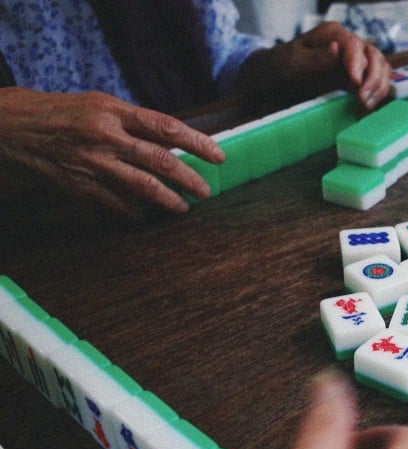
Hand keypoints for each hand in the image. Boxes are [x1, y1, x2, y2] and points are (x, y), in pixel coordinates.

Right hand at [0, 88, 222, 217]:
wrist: (11, 126)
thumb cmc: (61, 112)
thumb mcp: (99, 105)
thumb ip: (133, 122)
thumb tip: (173, 142)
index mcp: (113, 111)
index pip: (166, 127)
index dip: (197, 142)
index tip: (218, 156)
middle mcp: (105, 136)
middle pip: (159, 161)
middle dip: (189, 179)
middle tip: (207, 191)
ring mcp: (92, 163)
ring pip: (141, 187)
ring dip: (168, 201)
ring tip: (183, 208)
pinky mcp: (79, 185)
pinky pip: (116, 204)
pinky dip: (135, 211)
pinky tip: (146, 215)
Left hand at [241, 21, 390, 109]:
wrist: (281, 77)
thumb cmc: (284, 66)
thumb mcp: (293, 62)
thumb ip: (315, 58)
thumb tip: (337, 50)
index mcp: (332, 34)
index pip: (353, 44)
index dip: (357, 63)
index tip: (354, 83)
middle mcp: (348, 43)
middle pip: (374, 56)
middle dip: (372, 79)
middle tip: (362, 99)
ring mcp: (357, 58)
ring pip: (381, 68)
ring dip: (378, 87)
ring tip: (365, 105)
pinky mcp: (360, 74)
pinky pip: (378, 80)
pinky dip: (377, 93)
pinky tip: (367, 106)